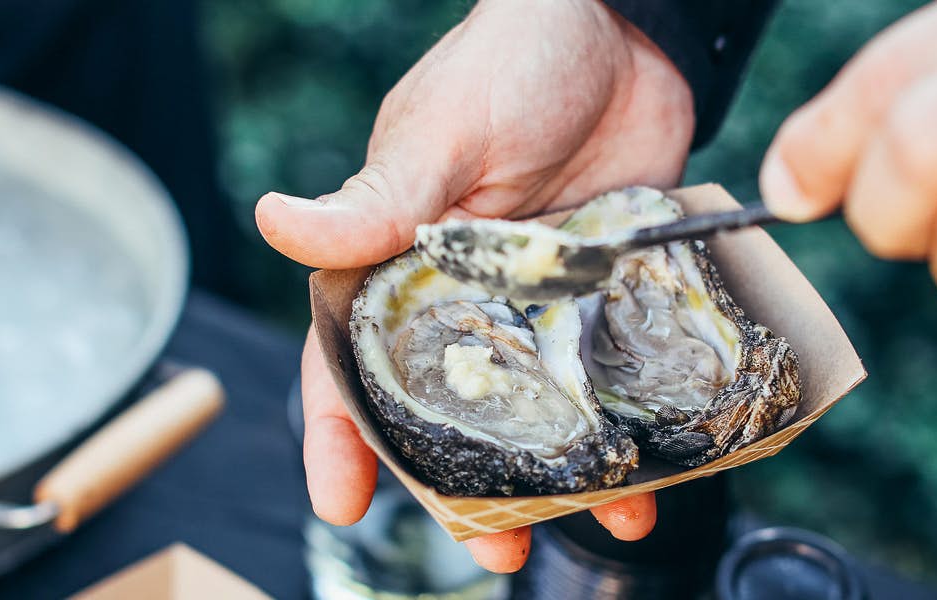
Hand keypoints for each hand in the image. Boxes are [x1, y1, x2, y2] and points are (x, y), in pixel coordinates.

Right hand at [259, 0, 691, 572]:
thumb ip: (376, 197)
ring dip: (560, 475)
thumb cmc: (512, 63)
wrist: (628, 30)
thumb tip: (275, 223)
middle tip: (493, 554)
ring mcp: (540, 302)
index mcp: (398, 261)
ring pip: (539, 409)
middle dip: (464, 489)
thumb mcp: (441, 134)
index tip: (342, 504)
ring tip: (594, 529)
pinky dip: (634, 424)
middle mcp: (464, 295)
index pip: (348, 360)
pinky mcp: (608, 296)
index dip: (341, 435)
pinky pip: (612, 374)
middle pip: (451, 411)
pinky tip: (661, 469)